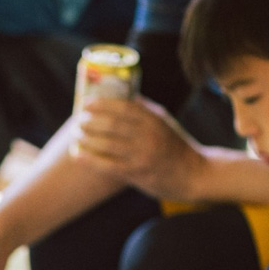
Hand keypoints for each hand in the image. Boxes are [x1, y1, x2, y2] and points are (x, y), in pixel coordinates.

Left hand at [71, 96, 206, 201]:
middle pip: (112, 124)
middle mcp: (148, 136)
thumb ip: (143, 110)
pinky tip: (77, 155)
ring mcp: (142, 155)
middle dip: (90, 121)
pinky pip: (108, 165)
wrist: (194, 174)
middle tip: (77, 120)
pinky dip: (90, 159)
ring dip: (86, 138)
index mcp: (154, 119)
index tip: (86, 103)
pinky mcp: (136, 174)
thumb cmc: (175, 146)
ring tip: (75, 134)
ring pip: (107, 144)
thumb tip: (120, 95)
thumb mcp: (164, 122)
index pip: (124, 106)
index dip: (102, 104)